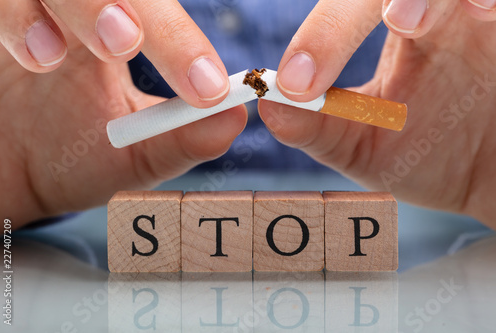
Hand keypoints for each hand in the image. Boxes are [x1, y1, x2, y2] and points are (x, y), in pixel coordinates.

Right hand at [0, 0, 246, 231]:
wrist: (7, 174)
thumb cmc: (73, 157)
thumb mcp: (135, 156)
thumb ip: (181, 140)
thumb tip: (235, 119)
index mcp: (125, 34)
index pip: (160, 16)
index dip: (183, 40)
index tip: (207, 88)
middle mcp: (84, 13)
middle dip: (138, 13)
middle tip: (136, 46)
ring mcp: (37, 8)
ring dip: (85, 4)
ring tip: (98, 48)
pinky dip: (20, 16)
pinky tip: (40, 56)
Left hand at [259, 0, 495, 227]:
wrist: (491, 177)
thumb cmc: (429, 154)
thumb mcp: (363, 145)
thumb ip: (317, 128)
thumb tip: (269, 107)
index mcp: (396, 32)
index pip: (344, 11)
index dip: (319, 38)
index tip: (295, 82)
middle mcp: (432, 13)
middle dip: (346, 17)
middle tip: (330, 58)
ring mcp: (474, 17)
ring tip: (405, 21)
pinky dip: (484, 0)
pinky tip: (480, 13)